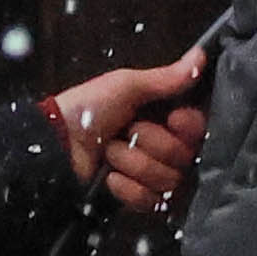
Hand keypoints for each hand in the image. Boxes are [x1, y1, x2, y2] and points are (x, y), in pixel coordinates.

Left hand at [51, 45, 209, 215]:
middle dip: (151, 142)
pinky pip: (150, 200)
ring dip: (133, 163)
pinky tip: (109, 176)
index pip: (199, 128)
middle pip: (185, 156)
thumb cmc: (88, 108)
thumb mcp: (126, 86)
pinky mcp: (137, 198)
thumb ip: (166, 78)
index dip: (188, 127)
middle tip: (126, 131)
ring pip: (168, 179)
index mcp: (164, 116)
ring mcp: (151, 175)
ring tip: (109, 153)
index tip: (171, 118)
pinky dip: (126, 188)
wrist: (56, 145)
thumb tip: (200, 54)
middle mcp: (164, 146)